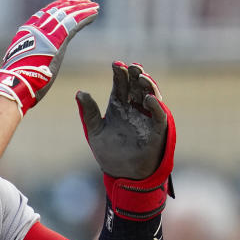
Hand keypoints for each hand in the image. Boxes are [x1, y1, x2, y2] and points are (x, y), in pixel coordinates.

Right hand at [0, 0, 98, 114]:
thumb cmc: (17, 80)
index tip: (65, 3)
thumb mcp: (19, 63)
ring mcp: (47, 33)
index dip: (55, 7)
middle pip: (57, 11)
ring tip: (94, 5)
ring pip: (68, 14)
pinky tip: (95, 13)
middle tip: (84, 2)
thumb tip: (23, 64)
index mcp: (26, 33)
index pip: (43, 14)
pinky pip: (74, 23)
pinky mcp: (57, 40)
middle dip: (72, 5)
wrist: (16, 83)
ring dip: (82, 8)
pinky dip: (86, 16)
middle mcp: (36, 29)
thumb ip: (25, 58)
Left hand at [77, 61, 175, 219]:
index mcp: (119, 106)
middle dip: (135, 75)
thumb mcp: (94, 131)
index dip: (119, 74)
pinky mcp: (157, 130)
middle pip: (136, 86)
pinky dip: (156, 106)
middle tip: (131, 67)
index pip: (121, 85)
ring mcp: (146, 118)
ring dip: (147, 85)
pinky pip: (159, 115)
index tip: (115, 64)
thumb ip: (89, 113)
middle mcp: (134, 109)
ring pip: (150, 95)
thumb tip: (80, 92)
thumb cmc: (109, 153)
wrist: (122, 175)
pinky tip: (148, 99)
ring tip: (141, 76)